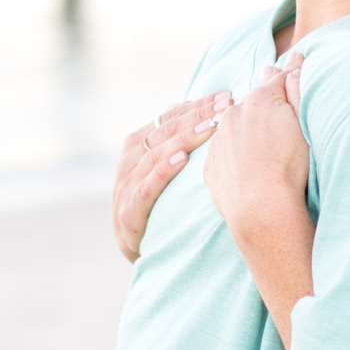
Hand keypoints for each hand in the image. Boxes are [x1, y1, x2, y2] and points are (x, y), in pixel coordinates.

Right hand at [112, 91, 230, 261]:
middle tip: (224, 106)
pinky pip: (144, 190)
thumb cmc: (161, 206)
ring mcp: (125, 189)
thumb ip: (179, 144)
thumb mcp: (166, 172)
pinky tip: (182, 160)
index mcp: (137, 147)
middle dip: (195, 117)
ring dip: (183, 139)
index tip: (224, 96)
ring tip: (210, 128)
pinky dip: (161, 173)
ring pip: (154, 156)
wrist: (142, 253)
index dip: (195, 106)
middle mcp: (128, 163)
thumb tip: (208, 112)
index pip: (167, 118)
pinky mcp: (127, 216)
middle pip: (163, 132)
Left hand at [202, 55, 308, 248]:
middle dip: (266, 108)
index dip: (288, 78)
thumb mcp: (304, 124)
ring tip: (265, 153)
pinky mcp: (210, 165)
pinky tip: (250, 171)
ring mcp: (218, 140)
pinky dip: (235, 157)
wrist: (262, 211)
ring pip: (235, 128)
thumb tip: (293, 63)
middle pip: (254, 104)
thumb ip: (298, 90)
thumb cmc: (291, 168)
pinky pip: (224, 153)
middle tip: (280, 125)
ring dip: (248, 133)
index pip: (277, 80)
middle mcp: (233, 114)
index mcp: (261, 100)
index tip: (295, 72)